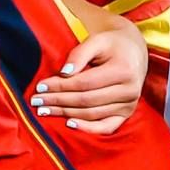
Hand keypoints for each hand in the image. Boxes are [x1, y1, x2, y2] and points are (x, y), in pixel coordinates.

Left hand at [28, 17, 147, 130]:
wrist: (132, 51)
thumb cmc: (111, 44)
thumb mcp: (96, 41)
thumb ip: (79, 54)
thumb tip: (64, 72)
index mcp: (123, 70)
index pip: (84, 83)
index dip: (60, 86)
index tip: (40, 86)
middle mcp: (129, 90)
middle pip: (86, 100)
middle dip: (58, 101)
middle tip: (36, 100)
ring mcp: (129, 104)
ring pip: (91, 113)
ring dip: (65, 113)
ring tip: (44, 110)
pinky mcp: (126, 113)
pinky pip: (107, 127)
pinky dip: (88, 128)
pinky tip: (69, 124)